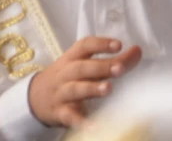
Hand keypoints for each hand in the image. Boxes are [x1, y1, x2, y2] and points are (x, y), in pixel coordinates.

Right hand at [27, 36, 142, 127]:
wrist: (34, 98)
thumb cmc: (69, 78)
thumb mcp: (85, 65)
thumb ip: (112, 59)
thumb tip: (138, 51)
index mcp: (72, 59)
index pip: (84, 46)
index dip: (101, 44)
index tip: (118, 45)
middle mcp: (65, 74)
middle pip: (81, 68)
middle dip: (101, 67)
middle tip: (120, 69)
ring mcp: (61, 94)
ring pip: (75, 89)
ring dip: (91, 89)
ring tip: (108, 89)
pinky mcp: (60, 113)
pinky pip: (71, 117)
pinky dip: (82, 122)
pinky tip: (96, 127)